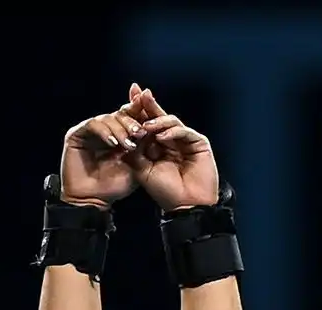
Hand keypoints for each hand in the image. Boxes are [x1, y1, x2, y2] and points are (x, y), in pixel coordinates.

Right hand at [58, 102, 147, 206]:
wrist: (92, 200)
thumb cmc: (114, 187)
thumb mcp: (136, 166)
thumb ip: (144, 148)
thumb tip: (156, 130)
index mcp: (120, 135)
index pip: (132, 117)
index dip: (141, 111)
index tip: (153, 112)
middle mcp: (106, 130)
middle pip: (120, 113)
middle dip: (132, 122)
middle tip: (140, 133)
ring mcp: (90, 131)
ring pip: (108, 118)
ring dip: (120, 130)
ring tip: (129, 145)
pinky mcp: (76, 134)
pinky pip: (92, 125)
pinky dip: (104, 132)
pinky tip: (113, 143)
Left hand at [122, 85, 219, 211]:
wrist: (185, 205)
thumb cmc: (166, 191)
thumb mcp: (141, 169)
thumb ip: (133, 150)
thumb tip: (122, 131)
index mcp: (158, 145)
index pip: (147, 123)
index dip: (138, 111)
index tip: (125, 101)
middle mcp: (172, 140)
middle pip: (159, 117)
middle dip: (148, 104)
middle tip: (138, 92)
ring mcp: (186, 141)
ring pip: (171, 122)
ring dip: (158, 121)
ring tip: (146, 126)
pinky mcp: (199, 144)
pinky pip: (185, 131)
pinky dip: (173, 132)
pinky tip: (161, 137)